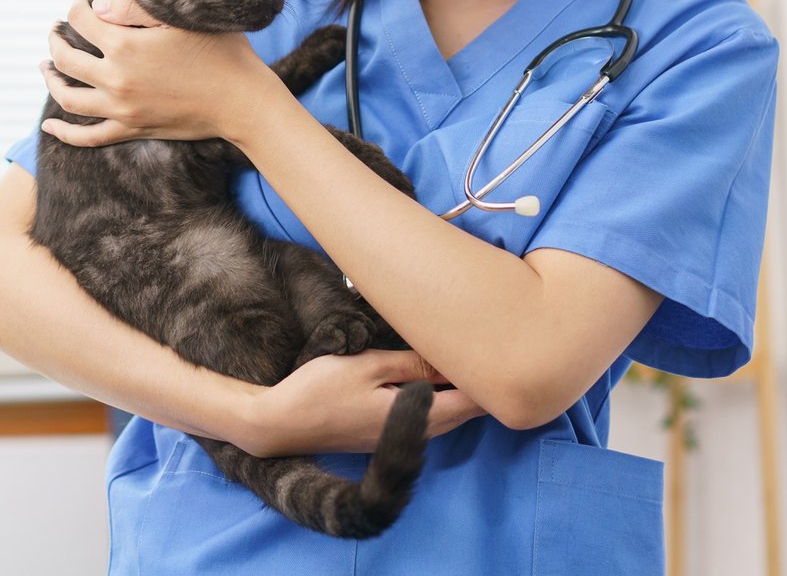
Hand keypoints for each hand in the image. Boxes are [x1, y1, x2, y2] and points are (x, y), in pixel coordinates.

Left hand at [40, 0, 274, 146]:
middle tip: (55, 30)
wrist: (241, 100)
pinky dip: (65, 133)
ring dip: (51, 80)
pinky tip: (50, 126)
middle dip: (55, 40)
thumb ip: (134, 7)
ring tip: (46, 68)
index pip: (82, 20)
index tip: (81, 1)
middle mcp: (116, 79)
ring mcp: (121, 109)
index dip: (76, 6)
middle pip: (66, 58)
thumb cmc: (219, 51)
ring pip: (68, 97)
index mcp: (125, 45)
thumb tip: (97, 8)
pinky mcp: (131, 129)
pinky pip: (88, 137)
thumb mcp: (180, 18)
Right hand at [235, 349, 487, 457]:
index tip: (505, 351)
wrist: (281, 424)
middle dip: (483, 385)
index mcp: (418, 417)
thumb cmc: (320, 391)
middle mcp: (417, 434)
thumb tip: (451, 360)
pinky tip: (437, 377)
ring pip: (448, 414)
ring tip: (472, 359)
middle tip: (497, 350)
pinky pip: (429, 416)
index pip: (473, 401)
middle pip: (466, 411)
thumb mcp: (368, 367)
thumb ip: (412, 365)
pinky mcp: (387, 434)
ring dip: (462, 391)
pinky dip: (442, 397)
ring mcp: (401, 437)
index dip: (492, 380)